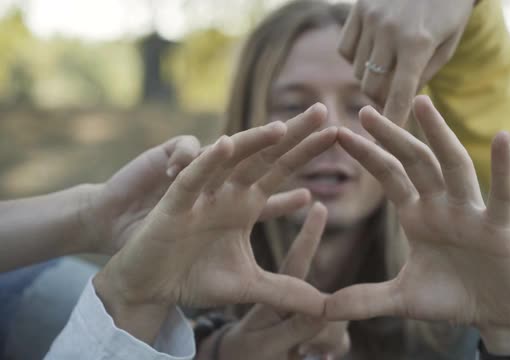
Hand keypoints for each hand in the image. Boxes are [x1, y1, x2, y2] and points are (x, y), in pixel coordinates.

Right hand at [94, 104, 336, 341]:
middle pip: (264, 155)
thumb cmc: (195, 277)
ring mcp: (201, 192)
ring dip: (252, 142)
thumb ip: (285, 291)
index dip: (307, 152)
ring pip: (229, 159)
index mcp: (245, 203)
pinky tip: (225, 146)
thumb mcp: (248, 285)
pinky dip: (205, 162)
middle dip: (292, 134)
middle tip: (322, 111)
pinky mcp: (172, 203)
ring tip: (281, 129)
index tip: (339, 135)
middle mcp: (226, 190)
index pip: (282, 170)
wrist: (149, 285)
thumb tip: (326, 307)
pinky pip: (190, 177)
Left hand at [327, 96, 509, 354]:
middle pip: (415, 162)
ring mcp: (471, 213)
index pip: (388, 177)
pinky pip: (502, 195)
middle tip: (366, 110)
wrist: (496, 316)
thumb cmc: (452, 299)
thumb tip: (323, 311)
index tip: (339, 132)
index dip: (367, 155)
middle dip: (392, 137)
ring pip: (454, 167)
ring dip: (439, 136)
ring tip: (423, 103)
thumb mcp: (402, 300)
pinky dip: (503, 168)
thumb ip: (365, 300)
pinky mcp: (500, 229)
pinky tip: (502, 138)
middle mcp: (442, 206)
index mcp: (418, 216)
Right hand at [339, 0, 473, 124]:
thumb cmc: (448, 11)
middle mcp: (390, 31)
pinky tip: (372, 52)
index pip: (400, 94)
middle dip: (380, 101)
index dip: (392, 122)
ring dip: (370, 79)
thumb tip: (397, 103)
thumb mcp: (447, 45)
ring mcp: (370, 18)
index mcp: (418, 44)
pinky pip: (345, 50)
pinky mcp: (357, 9)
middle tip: (390, 101)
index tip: (383, 145)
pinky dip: (356, 58)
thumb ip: (423, 76)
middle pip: (372, 87)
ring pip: (357, 71)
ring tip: (387, 71)